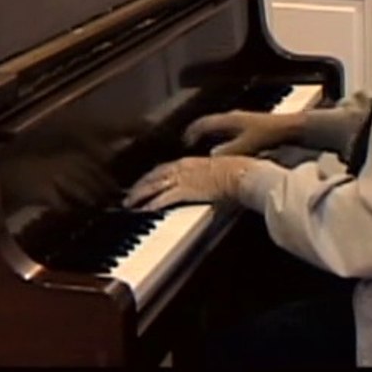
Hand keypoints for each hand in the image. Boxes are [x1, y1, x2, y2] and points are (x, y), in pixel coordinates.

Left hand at [122, 156, 254, 211]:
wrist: (241, 174)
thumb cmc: (236, 172)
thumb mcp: (217, 170)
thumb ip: (206, 175)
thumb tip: (204, 182)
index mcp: (190, 162)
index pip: (164, 168)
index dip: (151, 176)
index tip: (143, 182)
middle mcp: (182, 167)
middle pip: (154, 175)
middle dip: (140, 185)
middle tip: (129, 195)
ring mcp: (183, 179)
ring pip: (154, 185)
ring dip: (140, 194)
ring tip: (130, 204)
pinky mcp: (186, 191)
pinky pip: (163, 198)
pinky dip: (152, 203)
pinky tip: (144, 210)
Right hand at [183, 110, 304, 156]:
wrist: (291, 129)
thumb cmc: (269, 134)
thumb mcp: (245, 146)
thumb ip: (227, 152)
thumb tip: (211, 159)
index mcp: (228, 120)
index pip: (203, 123)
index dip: (191, 133)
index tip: (184, 141)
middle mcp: (233, 118)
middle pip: (209, 123)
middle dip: (198, 133)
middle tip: (190, 143)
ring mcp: (242, 120)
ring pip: (219, 126)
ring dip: (210, 135)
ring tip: (204, 146)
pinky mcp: (251, 126)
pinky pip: (229, 130)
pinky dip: (222, 138)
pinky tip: (227, 148)